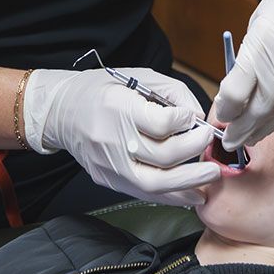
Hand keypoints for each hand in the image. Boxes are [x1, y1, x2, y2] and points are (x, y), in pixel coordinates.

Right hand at [23, 68, 218, 206]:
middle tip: (209, 142)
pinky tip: (192, 193)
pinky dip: (172, 196)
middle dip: (194, 150)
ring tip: (211, 176)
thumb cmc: (101, 91)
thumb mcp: (137, 77)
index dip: (185, 121)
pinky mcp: (108, 180)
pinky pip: (145, 194)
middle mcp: (111, 140)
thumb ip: (172, 92)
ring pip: (155, 184)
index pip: (161, 124)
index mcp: (118, 108)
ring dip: (189, 182)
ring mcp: (109, 165)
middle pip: (162, 156)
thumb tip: (197, 115)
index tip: (193, 117)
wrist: (61, 111)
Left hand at [212, 0, 273, 148]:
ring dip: (266, 129)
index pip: (237, 93)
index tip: (222, 118)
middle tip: (231, 141)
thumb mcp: (260, 24)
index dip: (227, 111)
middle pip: (260, 110)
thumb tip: (236, 99)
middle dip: (242, 130)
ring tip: (253, 137)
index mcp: (263, 44)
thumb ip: (249, 61)